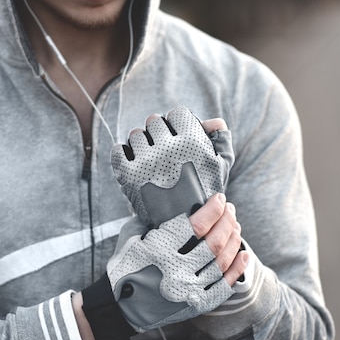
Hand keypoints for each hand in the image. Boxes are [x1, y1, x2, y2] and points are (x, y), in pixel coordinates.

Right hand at [80, 194, 246, 339]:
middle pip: (215, 241)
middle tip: (230, 210)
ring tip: (235, 226)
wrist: (120, 308)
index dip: (213, 209)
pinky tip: (243, 253)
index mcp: (160, 250)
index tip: (220, 199)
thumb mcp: (131, 236)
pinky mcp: (197, 304)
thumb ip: (150, 218)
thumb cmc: (124, 266)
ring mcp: (190, 290)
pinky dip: (237, 267)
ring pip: (223, 261)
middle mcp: (177, 271)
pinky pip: (225, 284)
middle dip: (227, 220)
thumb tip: (170, 200)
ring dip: (233, 239)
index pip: (197, 225)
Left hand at [111, 106, 234, 227]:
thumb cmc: (201, 193)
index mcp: (193, 142)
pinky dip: (123, 155)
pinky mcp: (128, 174)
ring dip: (141, 144)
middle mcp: (169, 149)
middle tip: (162, 151)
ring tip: (149, 160)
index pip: (177, 113)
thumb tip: (213, 122)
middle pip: (154, 121)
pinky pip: (118, 150)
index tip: (177, 137)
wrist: (180, 226)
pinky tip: (134, 166)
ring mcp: (147, 161)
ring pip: (135, 134)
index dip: (178, 124)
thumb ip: (221, 141)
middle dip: (158, 133)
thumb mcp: (220, 168)